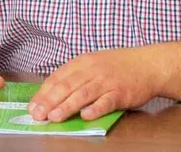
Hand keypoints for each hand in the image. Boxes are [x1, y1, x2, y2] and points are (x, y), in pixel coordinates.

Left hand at [28, 47, 162, 121]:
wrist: (148, 64)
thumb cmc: (118, 66)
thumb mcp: (93, 64)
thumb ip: (75, 77)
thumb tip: (52, 94)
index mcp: (81, 62)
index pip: (57, 78)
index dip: (43, 93)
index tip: (32, 106)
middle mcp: (91, 70)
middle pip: (66, 86)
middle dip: (49, 101)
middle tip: (37, 114)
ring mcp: (106, 81)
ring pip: (82, 94)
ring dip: (67, 106)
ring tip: (54, 117)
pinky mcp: (120, 92)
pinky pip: (105, 101)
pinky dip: (95, 109)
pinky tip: (85, 116)